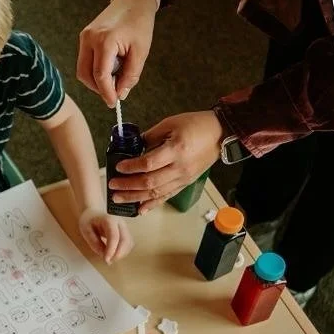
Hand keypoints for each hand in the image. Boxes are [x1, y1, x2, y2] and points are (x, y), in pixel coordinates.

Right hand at [76, 0, 157, 106]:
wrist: (133, 1)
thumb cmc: (139, 24)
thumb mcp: (141, 52)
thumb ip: (130, 75)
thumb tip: (120, 94)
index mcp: (104, 41)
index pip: (100, 75)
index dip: (107, 92)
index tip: (114, 103)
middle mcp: (89, 39)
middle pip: (85, 75)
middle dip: (99, 88)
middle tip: (114, 93)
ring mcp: (84, 37)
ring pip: (83, 69)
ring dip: (96, 80)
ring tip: (114, 78)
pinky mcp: (84, 37)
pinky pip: (85, 61)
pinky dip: (95, 70)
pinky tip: (110, 68)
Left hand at [79, 210, 134, 264]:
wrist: (95, 212)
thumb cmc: (89, 220)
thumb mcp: (86, 230)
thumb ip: (94, 242)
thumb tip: (104, 255)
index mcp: (109, 220)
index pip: (114, 236)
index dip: (111, 249)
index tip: (106, 260)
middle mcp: (120, 223)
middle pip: (125, 240)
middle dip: (118, 254)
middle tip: (108, 261)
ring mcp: (125, 227)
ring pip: (129, 243)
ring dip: (121, 254)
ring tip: (110, 258)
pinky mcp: (126, 233)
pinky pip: (129, 244)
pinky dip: (123, 252)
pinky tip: (114, 254)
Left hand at [109, 110, 223, 213]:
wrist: (220, 133)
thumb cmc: (196, 125)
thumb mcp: (170, 124)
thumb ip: (150, 137)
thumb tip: (132, 148)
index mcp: (176, 150)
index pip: (148, 163)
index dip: (131, 167)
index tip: (118, 167)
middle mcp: (180, 168)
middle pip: (150, 182)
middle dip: (128, 186)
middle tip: (112, 185)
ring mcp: (184, 178)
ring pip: (156, 192)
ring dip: (135, 197)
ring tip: (119, 198)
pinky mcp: (186, 183)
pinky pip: (167, 196)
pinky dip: (152, 204)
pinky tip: (140, 209)